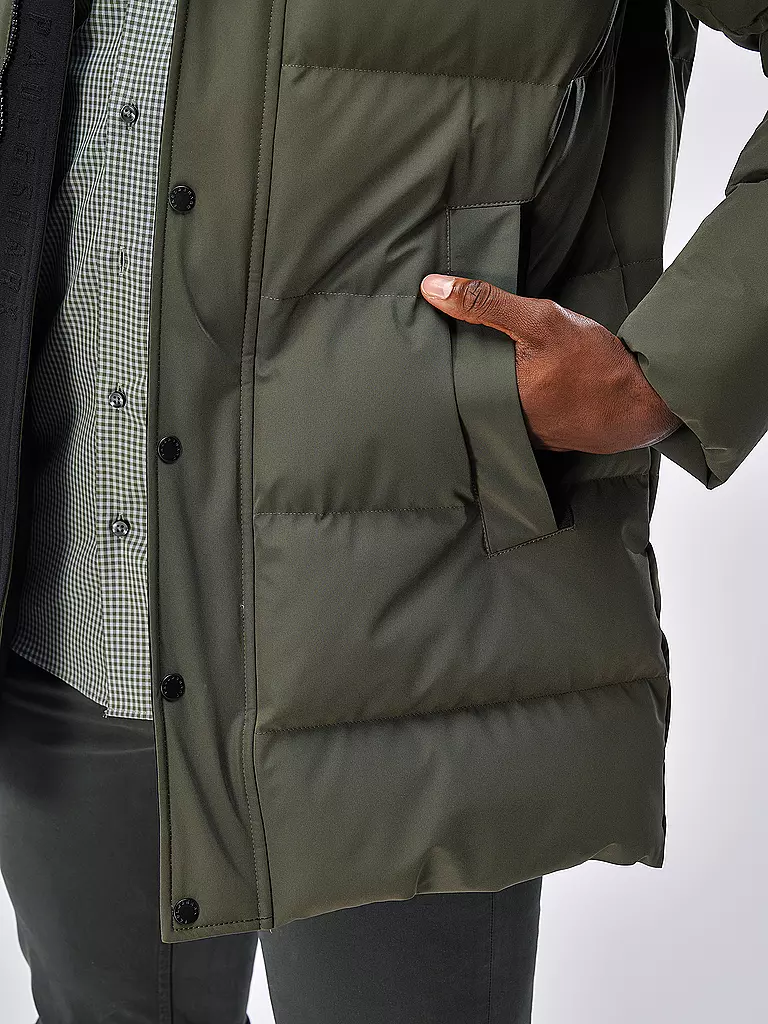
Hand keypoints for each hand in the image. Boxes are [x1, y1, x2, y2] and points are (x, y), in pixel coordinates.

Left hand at [420, 274, 680, 453]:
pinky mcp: (540, 437)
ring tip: (468, 355)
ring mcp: (519, 434)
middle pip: (462, 391)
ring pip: (486, 403)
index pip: (443, 378)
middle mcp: (499, 423)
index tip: (418, 338)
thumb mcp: (541, 321)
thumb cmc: (594, 365)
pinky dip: (509, 395)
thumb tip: (431, 287)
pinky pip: (512, 413)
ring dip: (481, 383)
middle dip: (453, 369)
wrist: (645, 403)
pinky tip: (514, 376)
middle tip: (439, 343)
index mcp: (489, 399)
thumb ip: (485, 304)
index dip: (431, 357)